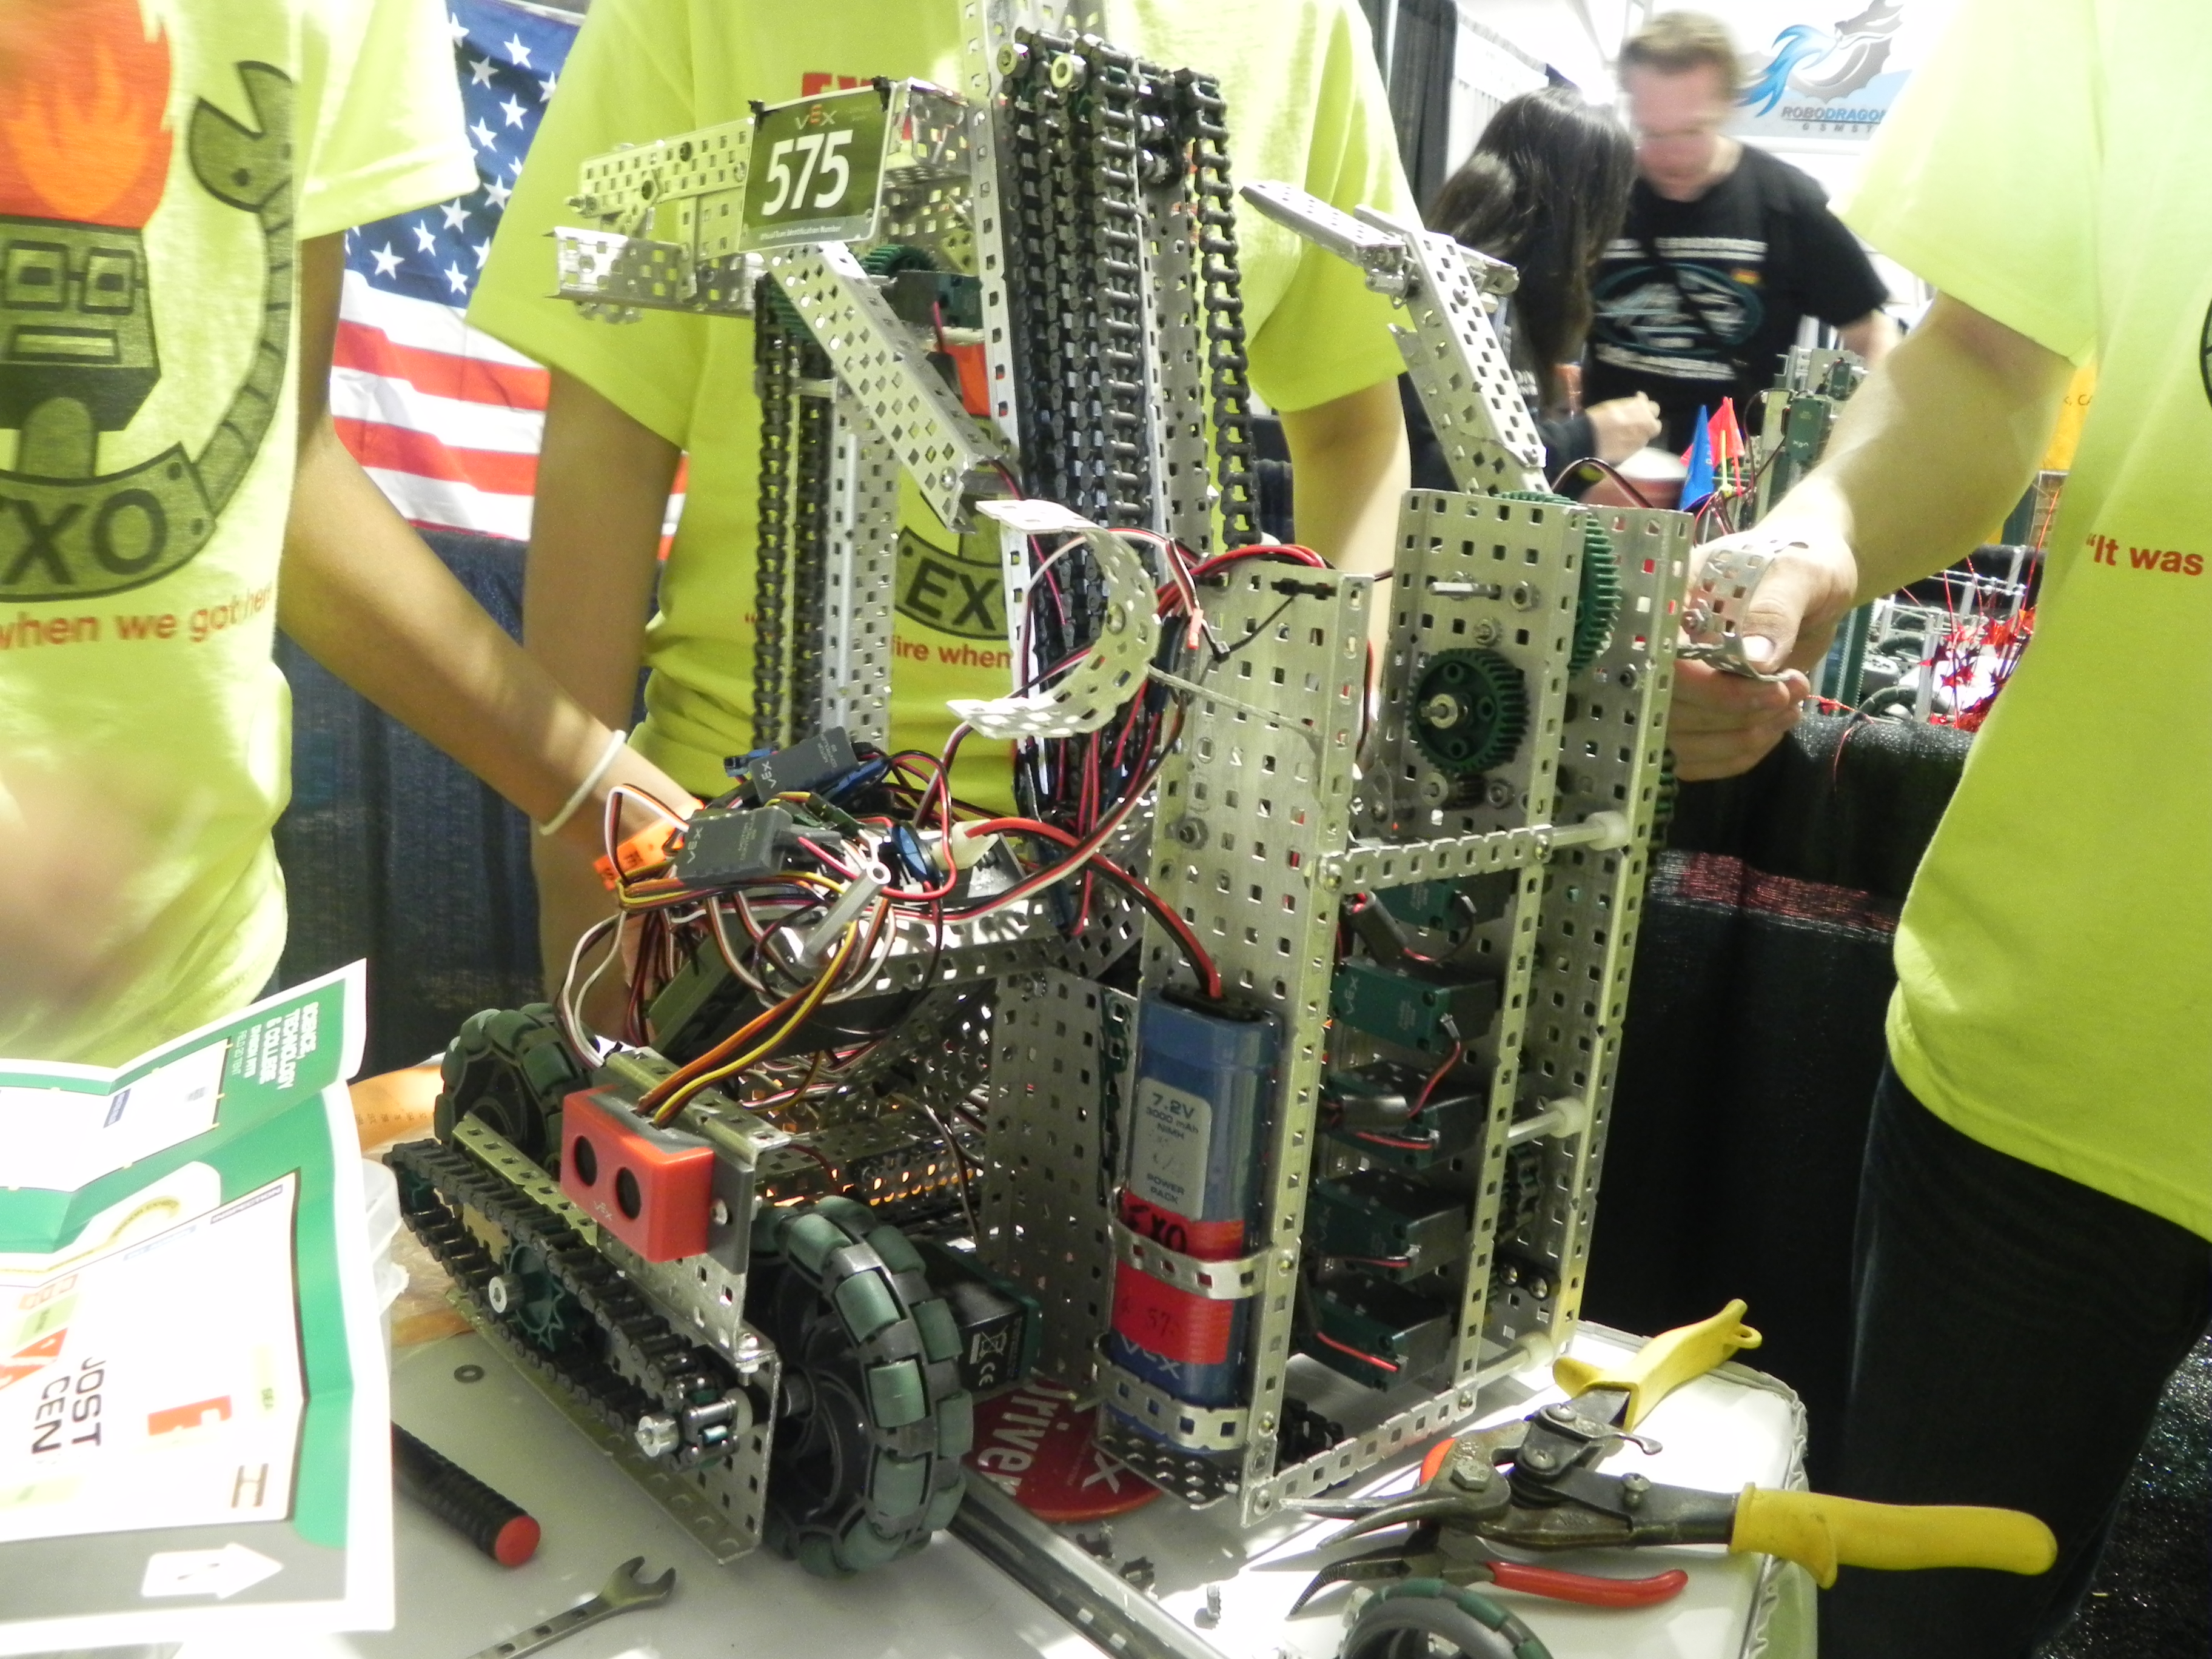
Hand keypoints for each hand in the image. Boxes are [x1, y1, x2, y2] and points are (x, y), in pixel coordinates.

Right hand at [1587, 393, 1661, 463]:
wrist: (1589, 439)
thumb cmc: (1597, 418)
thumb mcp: (1614, 405)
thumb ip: (1631, 404)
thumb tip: (1640, 399)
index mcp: (1640, 407)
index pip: (1652, 407)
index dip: (1645, 407)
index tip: (1639, 407)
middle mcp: (1646, 422)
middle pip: (1655, 424)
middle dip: (1649, 423)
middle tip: (1638, 423)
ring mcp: (1642, 438)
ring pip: (1647, 436)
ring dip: (1641, 434)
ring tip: (1628, 434)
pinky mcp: (1635, 451)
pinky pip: (1638, 446)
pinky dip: (1633, 443)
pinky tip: (1623, 442)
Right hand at [1670, 526, 1858, 779]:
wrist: (1811, 581)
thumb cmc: (1802, 559)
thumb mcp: (1798, 573)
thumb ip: (1774, 609)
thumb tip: (1753, 660)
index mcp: (1669, 602)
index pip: (1660, 660)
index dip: (1707, 687)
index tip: (1770, 687)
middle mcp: (1659, 647)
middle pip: (1667, 710)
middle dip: (1738, 713)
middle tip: (1793, 691)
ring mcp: (1673, 684)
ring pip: (1682, 740)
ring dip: (1744, 736)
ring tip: (1791, 704)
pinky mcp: (1692, 714)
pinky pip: (1697, 757)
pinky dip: (1739, 753)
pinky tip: (1774, 725)